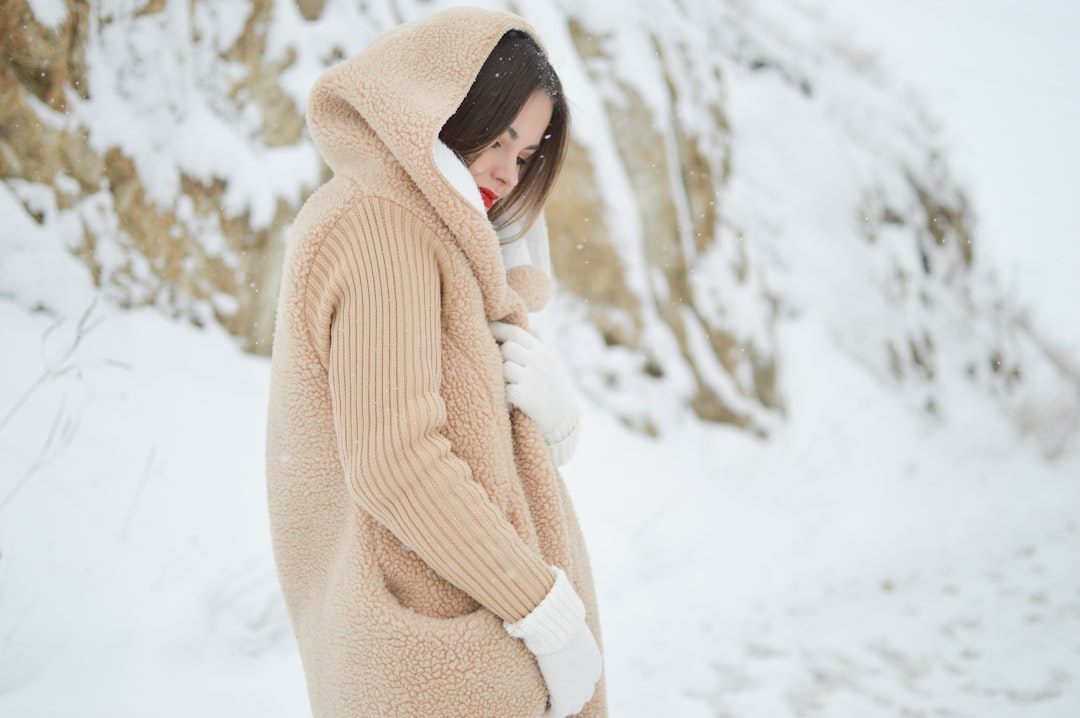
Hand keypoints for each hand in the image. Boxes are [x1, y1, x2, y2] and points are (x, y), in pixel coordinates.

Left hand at [490, 322, 579, 462]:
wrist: (562, 424)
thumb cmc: (544, 393)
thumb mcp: (542, 367)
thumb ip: (524, 353)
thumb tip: (494, 336)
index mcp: (543, 353)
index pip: (515, 332)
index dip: (496, 330)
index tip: (482, 332)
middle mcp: (541, 362)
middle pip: (507, 348)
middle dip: (500, 359)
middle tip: (502, 373)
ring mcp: (535, 379)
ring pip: (504, 369)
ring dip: (502, 381)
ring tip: (509, 390)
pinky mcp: (528, 397)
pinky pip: (504, 390)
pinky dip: (504, 398)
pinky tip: (511, 404)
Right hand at [505, 569, 601, 716]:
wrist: (553, 622)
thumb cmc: (554, 609)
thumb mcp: (562, 602)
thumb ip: (559, 594)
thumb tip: (553, 571)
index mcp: (593, 659)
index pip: (582, 676)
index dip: (566, 676)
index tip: (552, 673)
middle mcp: (592, 676)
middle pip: (579, 693)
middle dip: (564, 692)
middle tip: (546, 688)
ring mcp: (581, 690)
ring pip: (570, 704)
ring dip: (555, 701)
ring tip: (540, 697)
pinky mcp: (567, 700)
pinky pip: (556, 712)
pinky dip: (547, 711)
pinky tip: (537, 705)